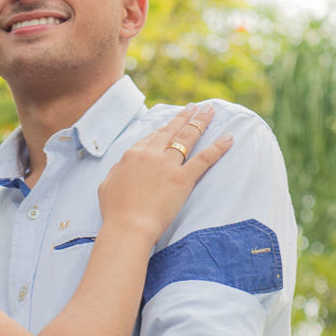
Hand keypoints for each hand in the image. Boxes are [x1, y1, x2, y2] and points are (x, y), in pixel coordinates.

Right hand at [96, 103, 232, 243]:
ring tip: (209, 111)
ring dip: (200, 122)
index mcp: (132, 155)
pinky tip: (229, 138)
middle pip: (172, 131)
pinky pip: (203, 159)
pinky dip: (218, 147)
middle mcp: (150, 154)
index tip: (173, 122)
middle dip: (185, 117)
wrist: (127, 227)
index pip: (153, 136)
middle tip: (196, 107)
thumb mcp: (107, 185)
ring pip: (187, 137)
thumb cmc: (115, 212)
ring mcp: (167, 165)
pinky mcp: (182, 179)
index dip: (165, 128)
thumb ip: (116, 170)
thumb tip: (122, 165)